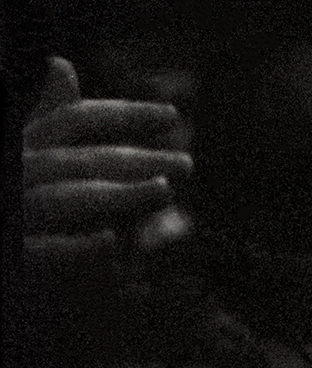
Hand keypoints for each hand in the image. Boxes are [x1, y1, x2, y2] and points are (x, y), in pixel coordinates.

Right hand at [21, 58, 190, 264]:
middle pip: (82, 160)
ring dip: (117, 193)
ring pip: (68, 199)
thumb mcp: (25, 148)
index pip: (73, 119)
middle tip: (186, 164)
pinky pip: (44, 251)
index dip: (123, 114)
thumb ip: (46, 115)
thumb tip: (61, 63)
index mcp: (22, 148)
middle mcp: (18, 172)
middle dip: (136, 159)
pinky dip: (76, 246)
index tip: (172, 114)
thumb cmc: (11, 192)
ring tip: (164, 190)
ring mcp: (14, 211)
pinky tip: (110, 241)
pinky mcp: (13, 253)